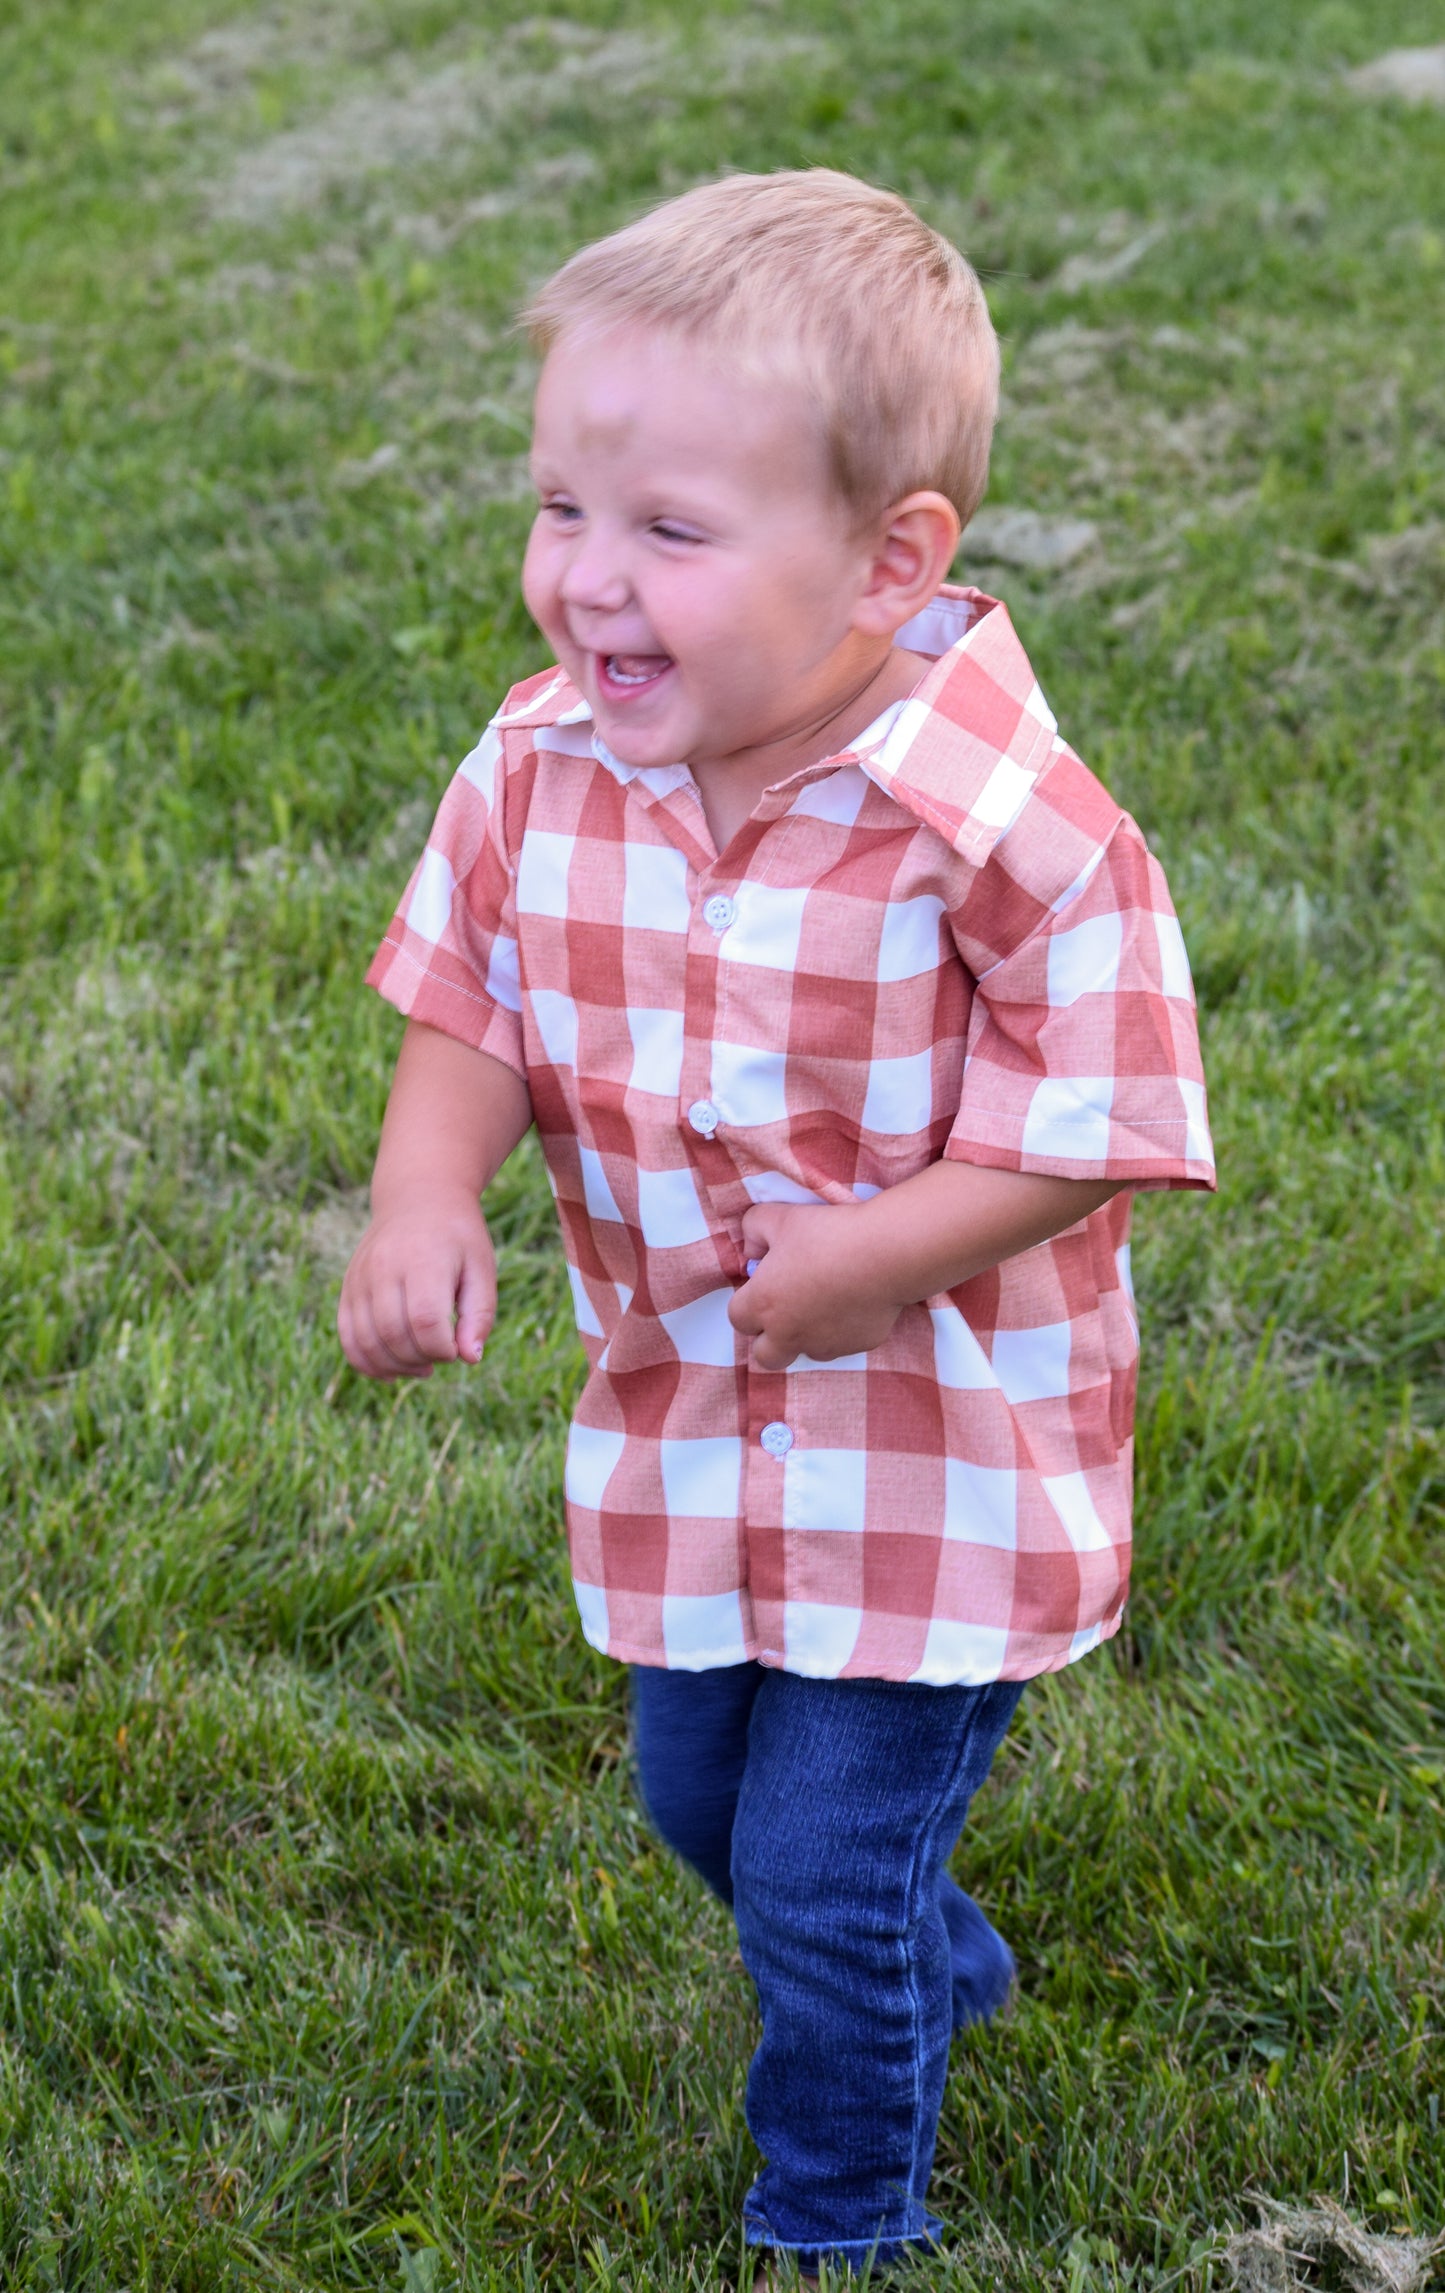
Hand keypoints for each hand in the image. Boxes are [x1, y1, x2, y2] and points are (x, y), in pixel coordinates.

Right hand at [337, 1192, 496, 1380]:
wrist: (418, 1197)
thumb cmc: (457, 1238)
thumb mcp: (481, 1269)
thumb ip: (478, 1314)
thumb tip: (470, 1359)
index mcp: (423, 1260)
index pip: (426, 1321)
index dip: (443, 1348)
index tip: (458, 1349)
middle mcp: (385, 1268)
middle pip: (395, 1334)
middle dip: (422, 1359)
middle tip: (442, 1357)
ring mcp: (361, 1278)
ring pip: (368, 1341)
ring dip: (396, 1366)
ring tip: (422, 1367)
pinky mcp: (348, 1287)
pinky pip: (348, 1336)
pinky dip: (367, 1362)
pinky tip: (393, 1371)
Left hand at [727, 1202, 904, 1371]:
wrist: (885, 1253)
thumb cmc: (827, 1233)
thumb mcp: (778, 1217)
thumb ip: (753, 1230)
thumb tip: (753, 1250)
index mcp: (764, 1304)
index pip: (737, 1319)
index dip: (747, 1302)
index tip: (764, 1284)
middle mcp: (789, 1333)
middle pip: (765, 1355)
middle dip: (768, 1337)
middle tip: (784, 1309)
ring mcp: (824, 1344)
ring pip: (805, 1352)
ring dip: (805, 1336)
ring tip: (822, 1303)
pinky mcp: (857, 1346)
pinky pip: (841, 1345)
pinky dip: (840, 1331)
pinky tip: (852, 1303)